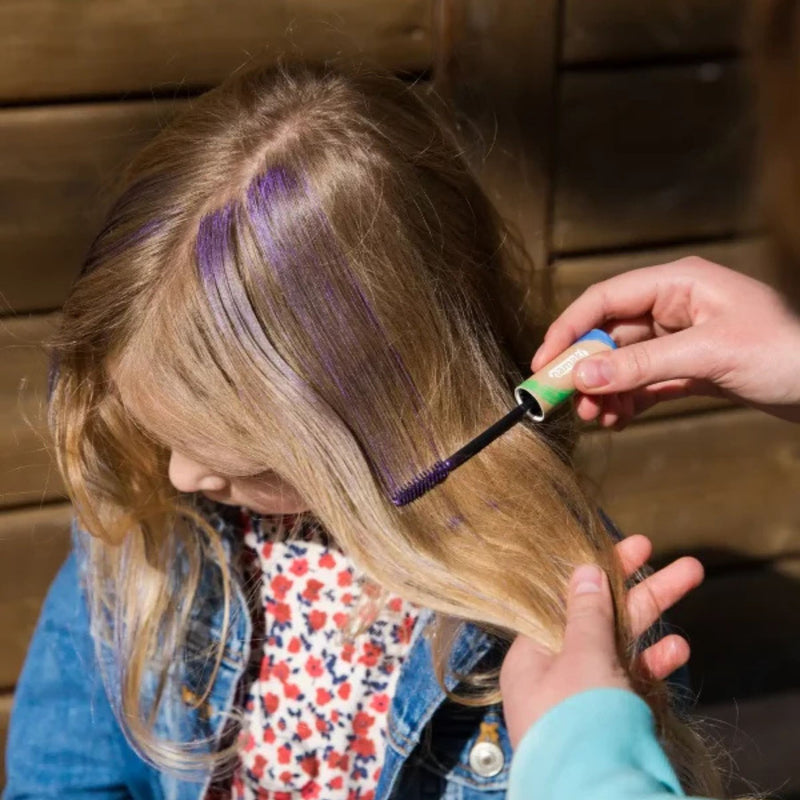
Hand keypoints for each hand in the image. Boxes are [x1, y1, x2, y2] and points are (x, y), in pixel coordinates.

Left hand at [500, 535, 702, 746]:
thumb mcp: (581, 657)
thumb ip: (585, 614)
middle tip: (672, 558)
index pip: (563, 600)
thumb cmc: (578, 719)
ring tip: (689, 583)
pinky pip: (630, 684)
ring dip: (653, 619)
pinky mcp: (609, 721)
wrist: (597, 795)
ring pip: (619, 647)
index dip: (597, 570)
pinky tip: (678, 650)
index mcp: (530, 656)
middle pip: (598, 619)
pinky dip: (653, 665)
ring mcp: (583, 698)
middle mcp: (553, 674)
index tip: (629, 547)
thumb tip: (583, 571)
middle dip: (638, 589)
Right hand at [533, 257, 799, 426]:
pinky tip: (617, 421)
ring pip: (623, 363)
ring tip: (595, 420)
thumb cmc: (786, 353)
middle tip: (565, 403)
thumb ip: (640, 365)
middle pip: (609, 334)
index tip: (545, 365)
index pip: (605, 300)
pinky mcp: (690, 368)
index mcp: (678, 283)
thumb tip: (581, 375)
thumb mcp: (708, 355)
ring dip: (604, 391)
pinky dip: (627, 401)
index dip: (569, 330)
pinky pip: (644, 383)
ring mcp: (681, 339)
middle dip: (585, 369)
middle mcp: (674, 306)